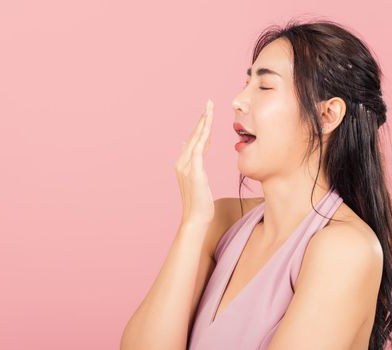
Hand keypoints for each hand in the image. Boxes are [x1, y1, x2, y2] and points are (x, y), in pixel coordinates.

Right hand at [175, 98, 214, 225]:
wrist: (195, 219)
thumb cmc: (200, 202)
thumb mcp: (198, 179)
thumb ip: (196, 162)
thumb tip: (194, 147)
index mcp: (183, 164)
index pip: (194, 140)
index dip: (201, 125)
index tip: (207, 112)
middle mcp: (182, 163)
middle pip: (194, 136)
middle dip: (202, 119)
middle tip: (209, 103)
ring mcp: (186, 167)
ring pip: (196, 139)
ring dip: (203, 123)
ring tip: (209, 109)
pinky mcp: (194, 172)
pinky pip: (199, 150)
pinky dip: (203, 137)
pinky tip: (208, 127)